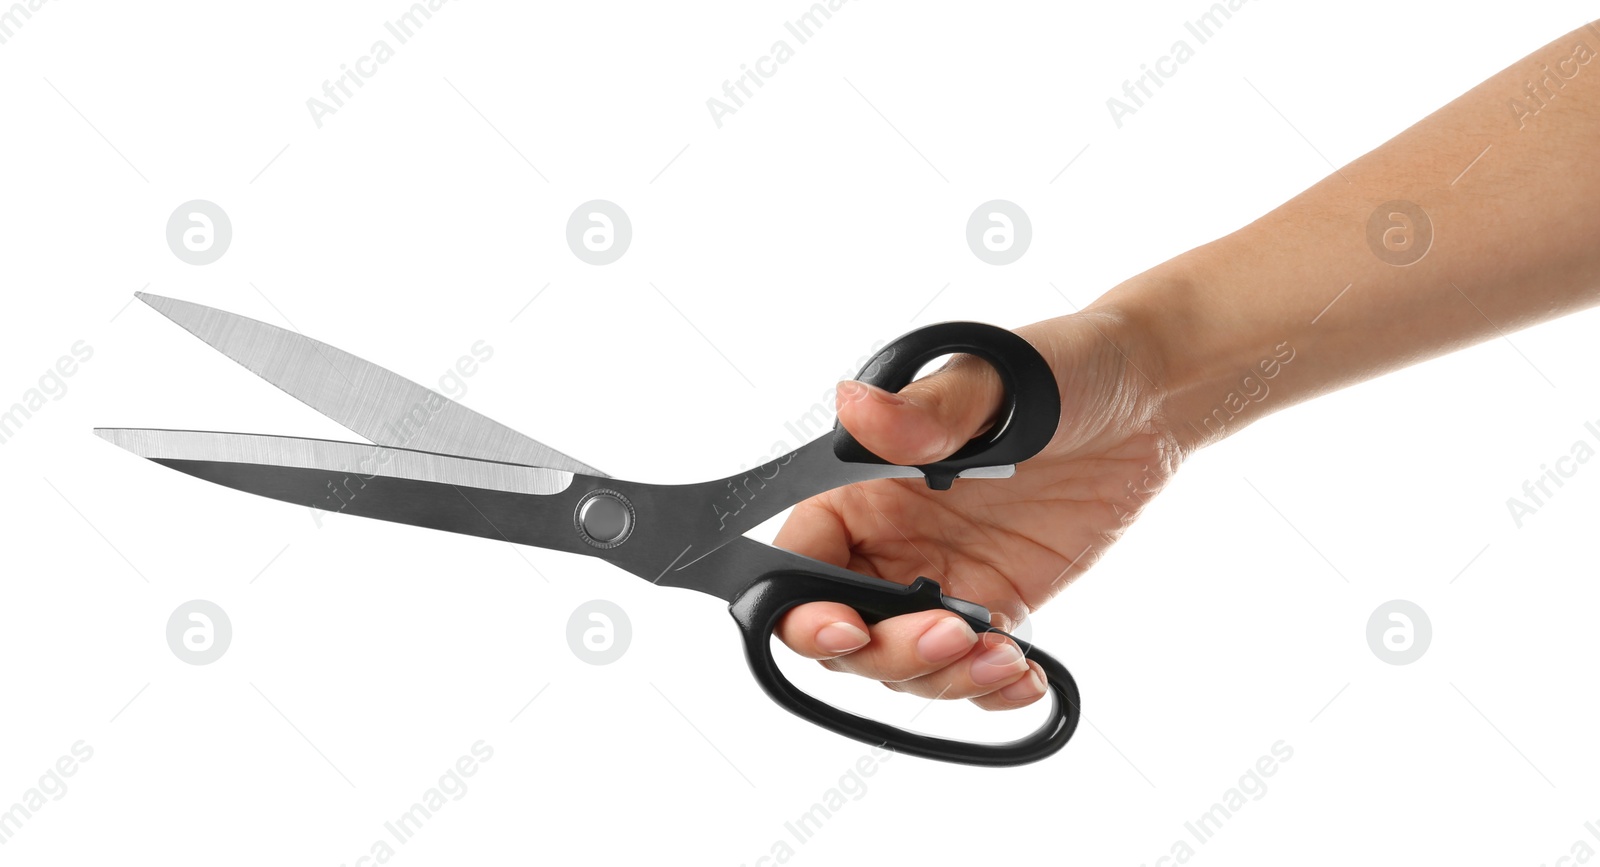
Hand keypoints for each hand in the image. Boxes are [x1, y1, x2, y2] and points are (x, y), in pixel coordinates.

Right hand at [775, 307, 1182, 708]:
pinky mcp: (996, 601)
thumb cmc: (1064, 367)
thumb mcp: (996, 382)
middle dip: (887, 653)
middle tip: (956, 635)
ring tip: (1005, 657)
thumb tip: (856, 407)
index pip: (798, 561)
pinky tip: (1026, 675)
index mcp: (863, 484)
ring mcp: (941, 576)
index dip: (805, 610)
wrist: (1151, 397)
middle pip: (845, 634)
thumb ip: (927, 411)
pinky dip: (990, 690)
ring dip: (945, 678)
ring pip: (904, 663)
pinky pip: (970, 667)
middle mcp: (889, 538)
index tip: (849, 629)